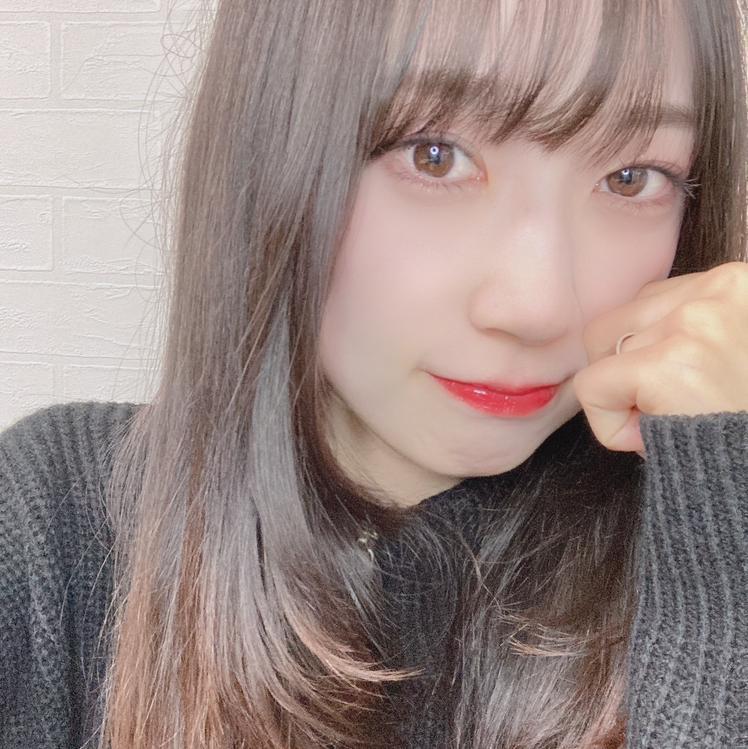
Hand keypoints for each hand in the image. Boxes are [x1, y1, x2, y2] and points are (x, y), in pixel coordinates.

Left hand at [572, 261, 747, 458]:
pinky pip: (591, 389)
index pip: (647, 301)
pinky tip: (652, 438)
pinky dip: (609, 425)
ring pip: (599, 351)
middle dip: (625, 369)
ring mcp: (691, 325)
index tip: (687, 386)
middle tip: (672, 407)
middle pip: (615, 320)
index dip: (648, 352)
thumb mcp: (724, 354)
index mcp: (734, 283)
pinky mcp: (666, 366)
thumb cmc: (739, 421)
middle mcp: (716, 292)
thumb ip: (679, 333)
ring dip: (621, 397)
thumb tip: (618, 342)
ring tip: (672, 420)